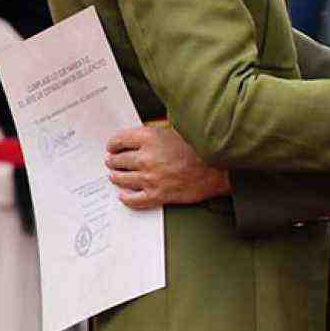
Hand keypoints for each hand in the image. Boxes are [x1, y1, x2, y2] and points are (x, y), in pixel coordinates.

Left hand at [105, 124, 229, 209]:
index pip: (119, 140)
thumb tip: (139, 138)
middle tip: (112, 161)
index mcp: (150, 138)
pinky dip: (126, 198)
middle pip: (118, 160)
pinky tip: (124, 195)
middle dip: (113, 161)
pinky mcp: (157, 195)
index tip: (112, 147)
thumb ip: (155, 133)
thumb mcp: (176, 130)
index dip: (113, 144)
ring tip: (115, 176)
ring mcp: (150, 178)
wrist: (217, 168)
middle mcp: (147, 157)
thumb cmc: (199, 148)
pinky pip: (133, 200)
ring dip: (116, 177)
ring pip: (122, 179)